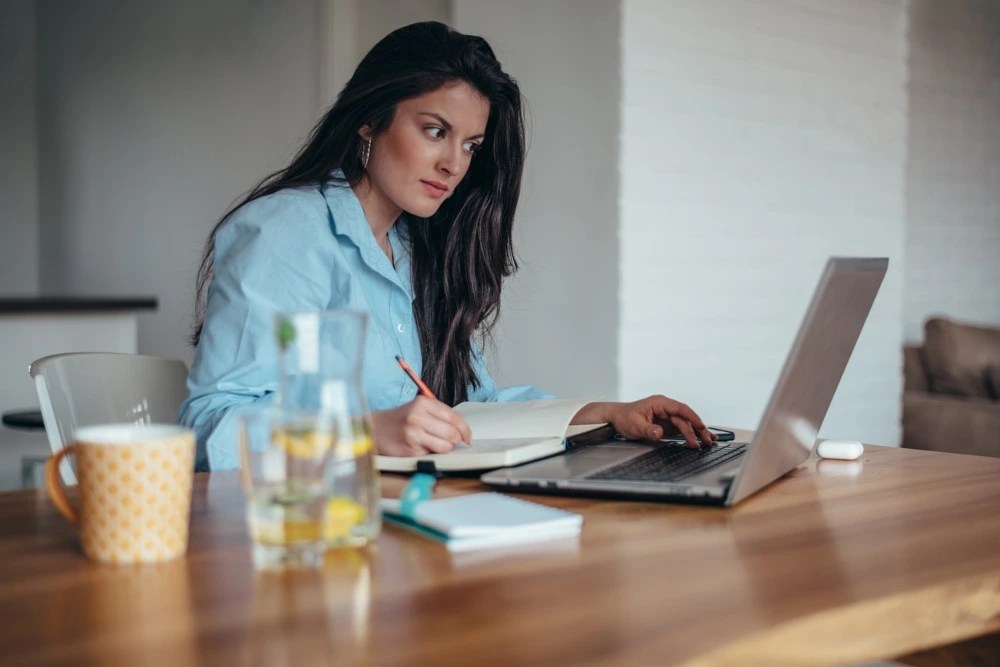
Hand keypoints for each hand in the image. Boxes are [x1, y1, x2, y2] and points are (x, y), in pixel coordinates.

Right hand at [370, 396, 472, 456]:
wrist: (375, 429)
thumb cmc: (400, 419)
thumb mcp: (418, 408)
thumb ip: (439, 415)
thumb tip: (462, 430)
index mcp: (423, 403)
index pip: (454, 417)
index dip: (465, 430)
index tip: (468, 437)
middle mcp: (417, 417)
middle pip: (452, 433)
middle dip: (456, 440)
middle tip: (453, 442)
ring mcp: (413, 435)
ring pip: (445, 447)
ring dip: (445, 448)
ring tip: (437, 444)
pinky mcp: (409, 450)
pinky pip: (432, 455)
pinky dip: (431, 454)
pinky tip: (422, 448)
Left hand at [574, 396, 716, 447]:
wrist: (616, 418)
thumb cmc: (624, 417)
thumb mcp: (634, 425)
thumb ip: (647, 429)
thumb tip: (659, 433)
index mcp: (659, 403)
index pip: (680, 409)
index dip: (692, 418)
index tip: (700, 427)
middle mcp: (666, 408)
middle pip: (685, 418)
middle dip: (697, 429)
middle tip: (707, 441)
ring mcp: (667, 416)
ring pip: (686, 423)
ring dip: (697, 432)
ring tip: (709, 442)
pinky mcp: (666, 425)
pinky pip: (681, 429)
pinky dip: (691, 434)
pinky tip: (700, 440)